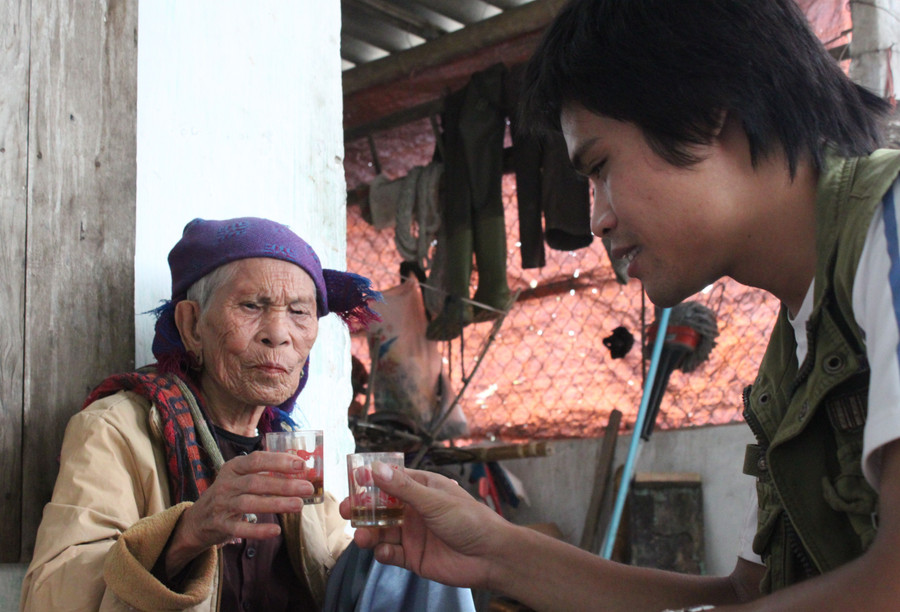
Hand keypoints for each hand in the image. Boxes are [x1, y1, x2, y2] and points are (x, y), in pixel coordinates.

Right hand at [165, 451, 311, 571]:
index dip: (279, 461)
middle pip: (256, 482)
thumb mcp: (240, 477)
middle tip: (307, 488)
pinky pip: (240, 528)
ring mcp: (222, 505)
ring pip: (250, 503)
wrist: (197, 520)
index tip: (302, 465)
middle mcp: (226, 484)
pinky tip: (276, 530)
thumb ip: (264, 473)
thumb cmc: (229, 494)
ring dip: (276, 504)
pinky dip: (258, 530)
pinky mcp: (221, 525)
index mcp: (233, 467)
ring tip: (299, 505)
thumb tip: (300, 472)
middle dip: (284, 484)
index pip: (256, 460)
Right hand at [340, 463, 510, 589]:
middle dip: (362, 509)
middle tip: (345, 511)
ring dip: (369, 533)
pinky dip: (383, 553)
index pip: (392, 480)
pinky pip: (391, 553)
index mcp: (423, 488)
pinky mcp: (414, 557)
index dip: (372, 480)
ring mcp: (414, 534)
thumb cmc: (469, 520)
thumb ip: (403, 487)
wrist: (490, 557)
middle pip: (381, 507)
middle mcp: (416, 509)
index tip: (353, 481)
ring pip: (382, 531)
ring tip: (361, 537)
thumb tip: (376, 468)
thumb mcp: (434, 500)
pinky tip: (384, 552)